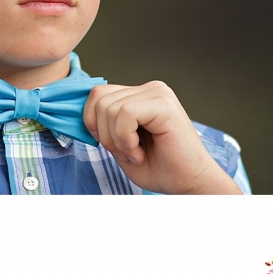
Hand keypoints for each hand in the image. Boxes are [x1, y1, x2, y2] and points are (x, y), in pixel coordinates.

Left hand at [83, 81, 240, 194]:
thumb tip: (82, 113)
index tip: (113, 146)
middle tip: (127, 152)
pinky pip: (124, 113)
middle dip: (104, 134)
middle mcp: (149, 89)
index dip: (93, 123)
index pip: (97, 94)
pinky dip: (125, 138)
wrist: (189, 184)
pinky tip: (140, 151)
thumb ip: (104, 125)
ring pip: (109, 107)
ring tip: (136, 153)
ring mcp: (158, 93)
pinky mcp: (163, 104)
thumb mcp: (119, 144)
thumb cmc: (158, 168)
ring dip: (116, 139)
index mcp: (139, 95)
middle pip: (99, 99)